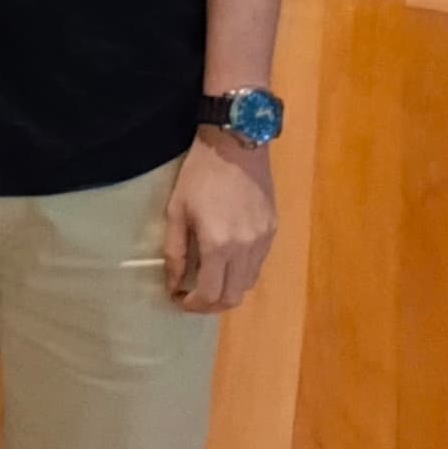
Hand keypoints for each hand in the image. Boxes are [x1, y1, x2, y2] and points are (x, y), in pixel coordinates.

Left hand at [165, 132, 277, 313]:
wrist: (237, 143)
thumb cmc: (200, 174)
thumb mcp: (177, 211)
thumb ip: (175, 252)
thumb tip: (174, 283)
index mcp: (219, 245)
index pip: (210, 294)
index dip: (193, 304)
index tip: (179, 298)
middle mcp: (246, 248)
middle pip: (233, 297)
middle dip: (211, 305)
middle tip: (194, 297)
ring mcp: (264, 240)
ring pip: (249, 283)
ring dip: (228, 289)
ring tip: (209, 280)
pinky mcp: (273, 229)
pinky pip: (258, 264)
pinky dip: (241, 272)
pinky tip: (227, 260)